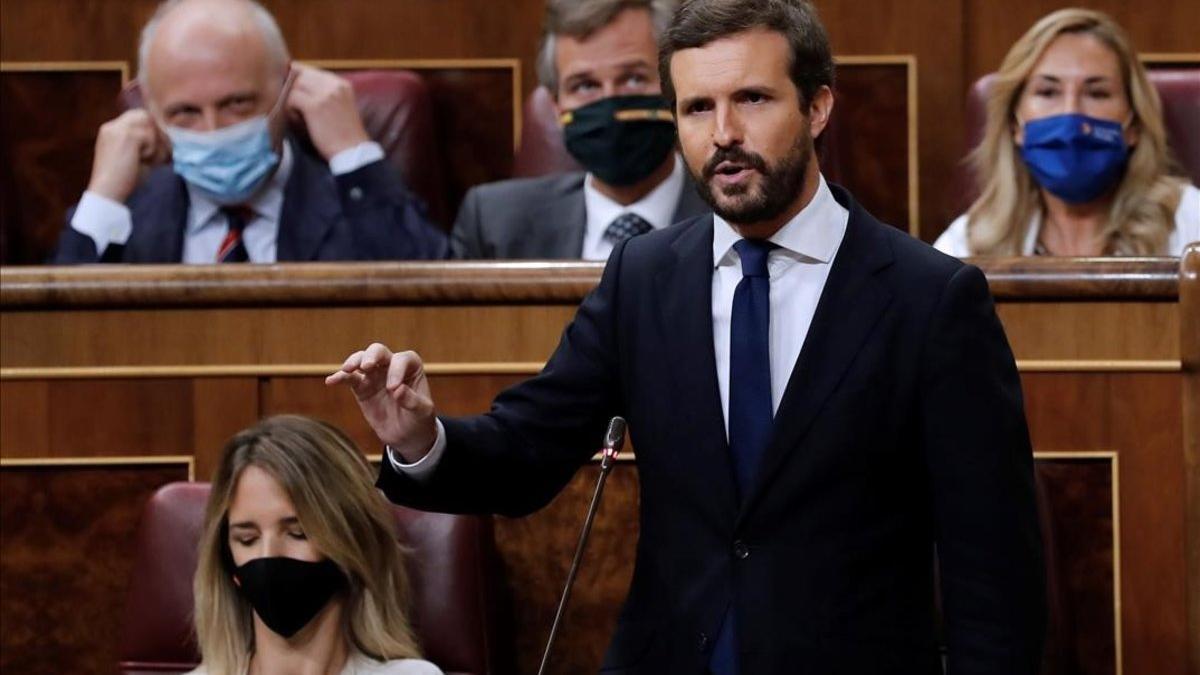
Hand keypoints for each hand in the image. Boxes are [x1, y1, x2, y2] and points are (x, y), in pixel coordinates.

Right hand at [86, 109, 168, 201]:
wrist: (108, 192)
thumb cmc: (124, 181)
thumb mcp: (136, 158)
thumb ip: (147, 145)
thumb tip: (169, 141)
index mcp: (111, 131)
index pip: (137, 117)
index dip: (152, 130)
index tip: (161, 149)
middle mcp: (112, 126)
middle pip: (146, 116)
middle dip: (158, 135)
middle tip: (162, 156)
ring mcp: (118, 129)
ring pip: (150, 126)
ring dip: (156, 146)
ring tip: (149, 162)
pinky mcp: (126, 135)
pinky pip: (151, 137)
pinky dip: (153, 152)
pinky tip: (143, 162)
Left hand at [287, 63, 370, 159]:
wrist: (353, 152)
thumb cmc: (344, 134)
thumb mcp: (340, 106)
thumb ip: (325, 93)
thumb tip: (298, 85)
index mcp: (341, 84)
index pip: (311, 71)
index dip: (299, 82)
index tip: (297, 95)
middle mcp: (334, 85)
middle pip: (301, 75)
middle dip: (293, 89)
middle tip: (294, 107)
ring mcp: (325, 94)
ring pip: (294, 85)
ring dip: (290, 99)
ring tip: (297, 115)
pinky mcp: (315, 106)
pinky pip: (291, 98)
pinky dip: (289, 110)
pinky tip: (297, 121)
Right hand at [325, 344, 437, 461]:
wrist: (406, 436)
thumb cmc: (418, 419)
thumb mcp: (422, 413)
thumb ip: (412, 401)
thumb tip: (396, 390)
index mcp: (411, 368)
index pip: (402, 360)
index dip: (397, 370)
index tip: (393, 389)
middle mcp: (392, 366)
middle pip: (379, 351)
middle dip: (372, 356)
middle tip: (367, 366)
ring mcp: (375, 376)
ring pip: (361, 360)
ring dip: (354, 362)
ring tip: (348, 369)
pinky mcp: (362, 388)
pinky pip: (349, 379)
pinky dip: (340, 378)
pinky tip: (331, 381)